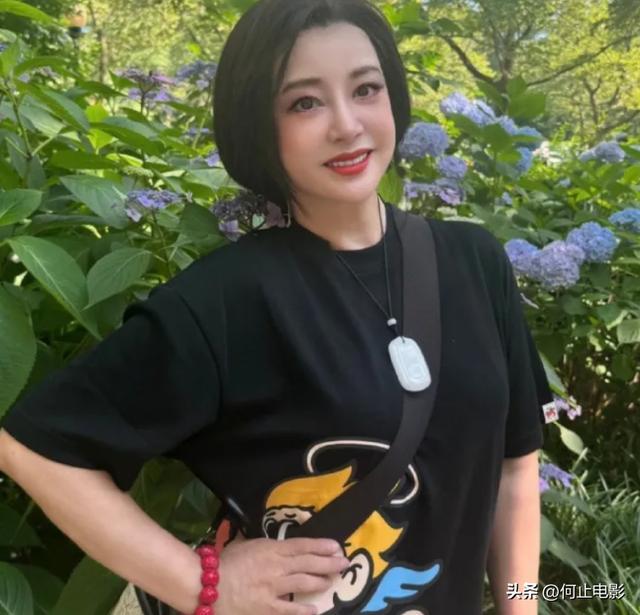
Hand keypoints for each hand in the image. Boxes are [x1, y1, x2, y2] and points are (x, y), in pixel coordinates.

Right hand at [214, 532, 349, 614]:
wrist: (207, 585)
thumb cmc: (224, 562)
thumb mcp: (245, 544)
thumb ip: (263, 545)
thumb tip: (272, 544)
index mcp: (271, 548)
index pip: (302, 545)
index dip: (321, 546)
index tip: (336, 546)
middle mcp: (277, 566)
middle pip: (309, 563)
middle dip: (329, 562)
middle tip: (343, 562)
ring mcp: (274, 588)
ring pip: (304, 583)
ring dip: (321, 581)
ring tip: (332, 580)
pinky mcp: (267, 608)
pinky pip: (290, 610)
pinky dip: (304, 610)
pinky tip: (316, 609)